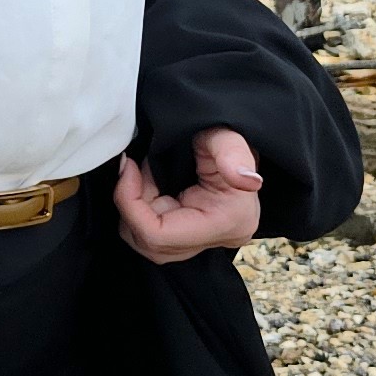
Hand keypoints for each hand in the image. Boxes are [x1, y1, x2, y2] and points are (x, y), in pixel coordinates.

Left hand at [112, 126, 264, 262]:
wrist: (234, 130)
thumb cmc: (228, 131)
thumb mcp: (227, 136)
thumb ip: (233, 155)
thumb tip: (247, 180)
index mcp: (227, 222)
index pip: (159, 236)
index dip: (130, 204)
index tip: (127, 167)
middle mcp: (220, 237)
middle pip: (151, 244)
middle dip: (132, 206)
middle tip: (136, 169)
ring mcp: (208, 237)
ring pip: (149, 241)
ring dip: (136, 206)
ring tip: (144, 173)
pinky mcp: (196, 231)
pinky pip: (156, 230)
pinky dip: (143, 207)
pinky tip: (150, 181)